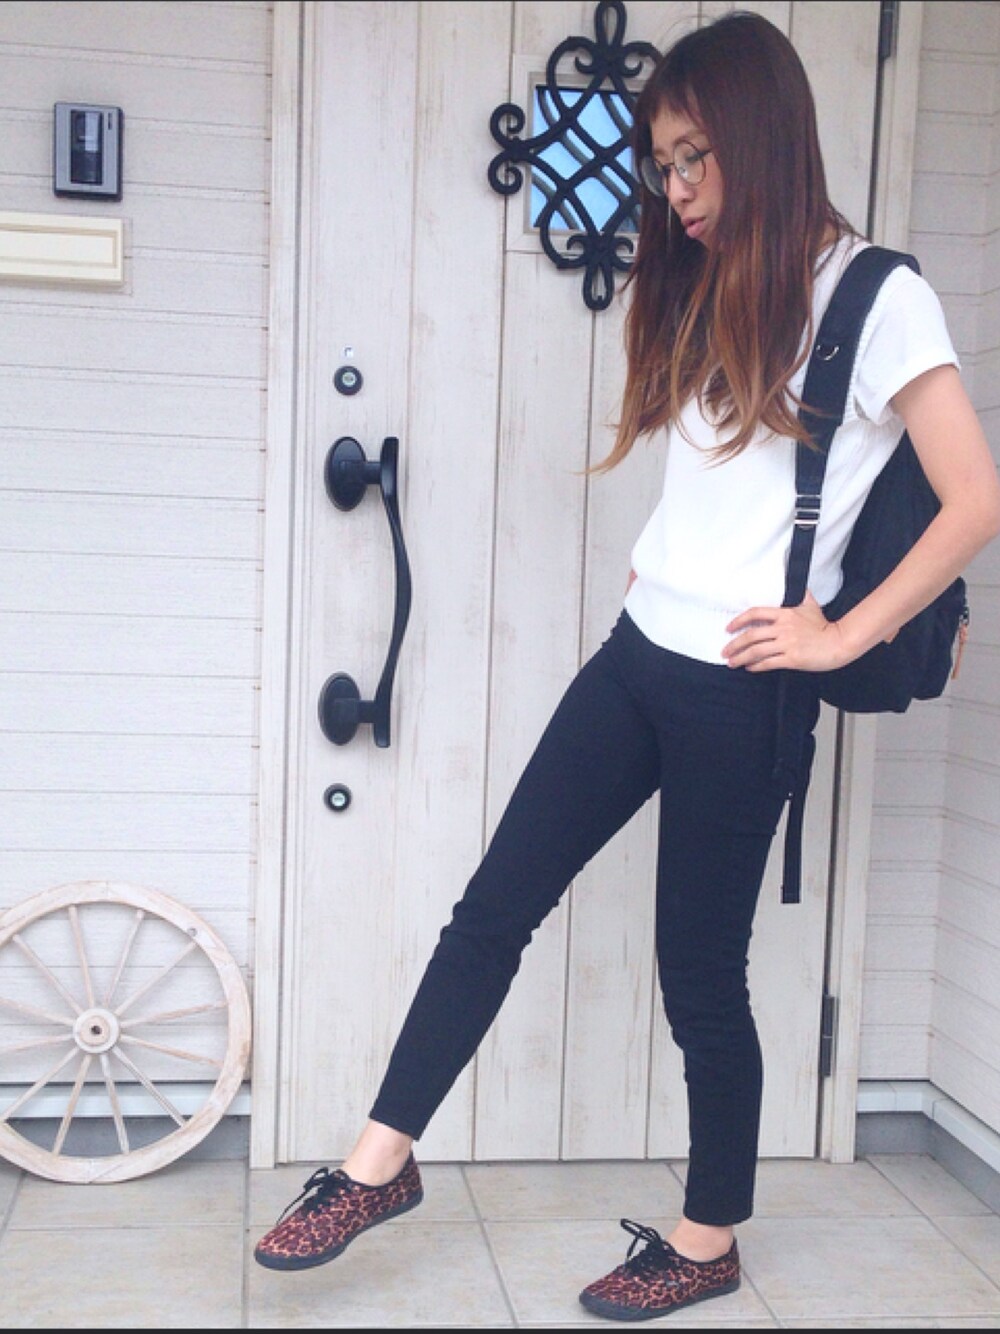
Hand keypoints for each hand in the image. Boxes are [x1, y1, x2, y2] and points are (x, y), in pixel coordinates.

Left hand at [723, 591, 848, 671]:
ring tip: (732, 662)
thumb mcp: (810, 604)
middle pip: (751, 635)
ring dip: (741, 658)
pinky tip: (750, 668)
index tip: (728, 628)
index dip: (739, 621)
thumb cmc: (823, 625)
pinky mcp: (792, 659)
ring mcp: (787, 644)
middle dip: (734, 644)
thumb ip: (799, 594)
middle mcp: (783, 628)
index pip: (755, 613)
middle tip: (725, 651)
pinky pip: (768, 663)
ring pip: (757, 651)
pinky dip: (756, 666)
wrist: (838, 642)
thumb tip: (794, 582)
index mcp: (785, 614)